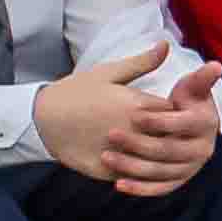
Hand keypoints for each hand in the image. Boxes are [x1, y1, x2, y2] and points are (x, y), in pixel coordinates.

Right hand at [35, 49, 215, 193]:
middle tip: (175, 135)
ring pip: (155, 160)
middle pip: (170, 138)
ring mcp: (118, 152)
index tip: (181, 113)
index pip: (176, 112)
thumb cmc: (76, 92)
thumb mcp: (108, 73)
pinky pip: (133, 176)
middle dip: (174, 136)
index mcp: (136, 104)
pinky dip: (141, 172)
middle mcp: (131, 130)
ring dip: (160, 156)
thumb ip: (142, 63)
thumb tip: (166, 44)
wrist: (40, 118)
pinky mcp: (106, 169)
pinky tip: (141, 165)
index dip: (181, 113)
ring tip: (159, 149)